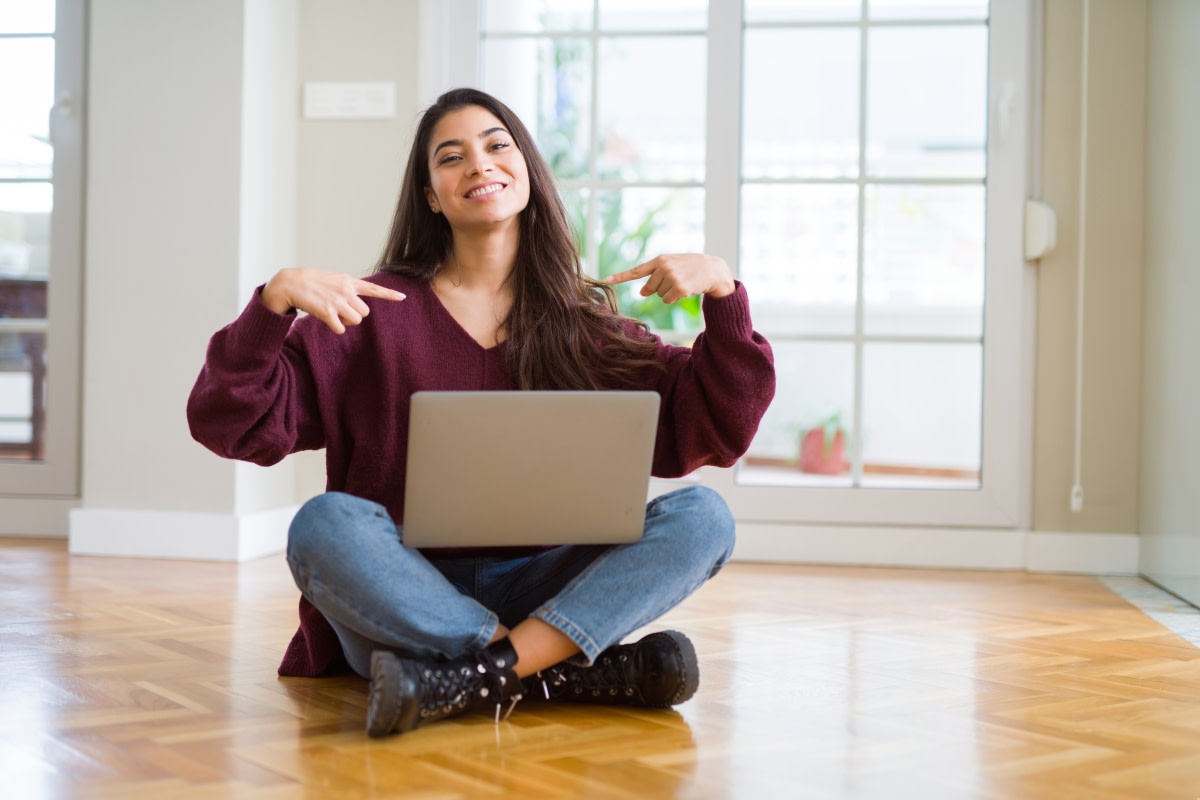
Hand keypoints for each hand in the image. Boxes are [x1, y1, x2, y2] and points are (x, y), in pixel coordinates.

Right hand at [261, 268, 405, 333]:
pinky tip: (326, 319)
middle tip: (340, 310)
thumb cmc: (311, 282)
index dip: (389, 294)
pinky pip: (341, 329)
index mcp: (348, 281)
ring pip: (356, 321)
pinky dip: (335, 328)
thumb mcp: (333, 279)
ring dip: (346, 322)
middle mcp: (346, 290)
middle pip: (365, 313)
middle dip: (354, 315)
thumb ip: (347, 288)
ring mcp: (338, 301)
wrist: (290, 283)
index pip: (373, 289)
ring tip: (332, 313)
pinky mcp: (328, 313)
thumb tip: (357, 304)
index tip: (403, 297)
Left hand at [603, 254, 735, 303]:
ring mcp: (671, 277)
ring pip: (659, 295)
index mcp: (660, 260)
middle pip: (650, 288)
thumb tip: (642, 293)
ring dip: (670, 293)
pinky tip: (686, 289)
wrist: (712, 269)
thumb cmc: (689, 267)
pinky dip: (675, 298)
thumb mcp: (671, 267)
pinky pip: (667, 300)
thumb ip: (654, 277)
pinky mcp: (679, 288)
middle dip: (661, 288)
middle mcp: (664, 267)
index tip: (606, 280)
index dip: (620, 276)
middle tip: (676, 279)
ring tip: (683, 282)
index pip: (637, 270)